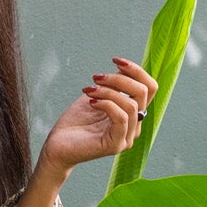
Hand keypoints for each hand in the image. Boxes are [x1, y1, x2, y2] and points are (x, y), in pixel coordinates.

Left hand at [39, 56, 158, 180]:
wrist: (57, 146)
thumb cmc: (75, 122)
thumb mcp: (96, 95)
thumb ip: (113, 85)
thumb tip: (124, 69)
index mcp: (132, 114)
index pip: (149, 88)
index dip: (136, 70)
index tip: (115, 60)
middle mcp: (134, 126)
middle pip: (143, 92)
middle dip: (119, 78)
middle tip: (96, 77)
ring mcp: (127, 137)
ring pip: (131, 104)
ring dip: (108, 91)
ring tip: (88, 90)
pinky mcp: (116, 145)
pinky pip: (121, 118)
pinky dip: (106, 104)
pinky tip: (91, 102)